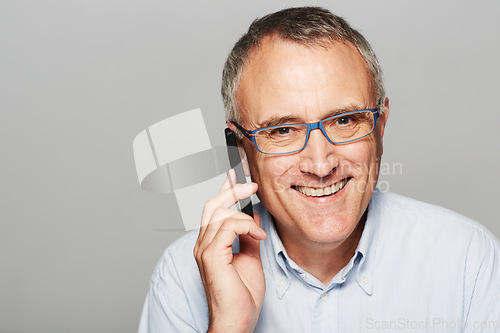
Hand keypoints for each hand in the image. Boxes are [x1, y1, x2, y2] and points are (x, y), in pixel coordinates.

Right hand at [194, 170, 266, 332]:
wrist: (236, 320)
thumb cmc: (241, 297)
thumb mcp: (250, 259)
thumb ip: (249, 237)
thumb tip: (253, 219)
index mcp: (210, 243)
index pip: (215, 209)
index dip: (225, 190)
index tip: (237, 176)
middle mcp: (203, 243)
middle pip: (213, 205)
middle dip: (233, 190)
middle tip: (251, 184)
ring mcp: (205, 249)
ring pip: (219, 213)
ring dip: (243, 213)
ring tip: (260, 228)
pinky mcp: (211, 256)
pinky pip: (227, 227)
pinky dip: (245, 226)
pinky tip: (258, 236)